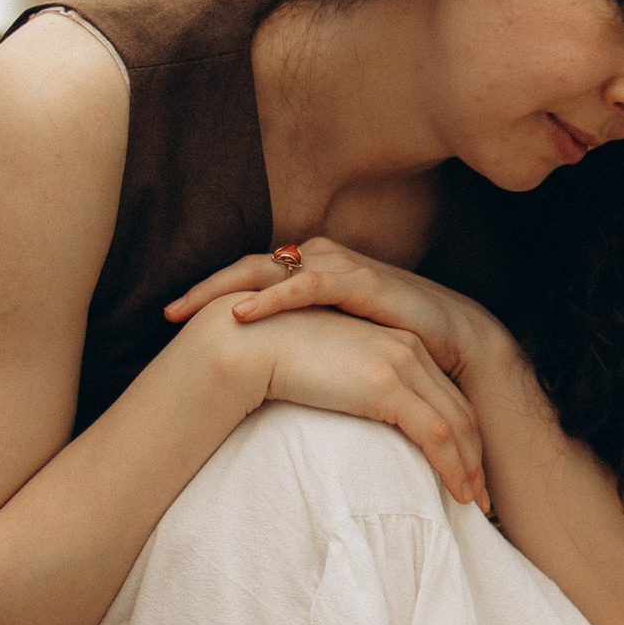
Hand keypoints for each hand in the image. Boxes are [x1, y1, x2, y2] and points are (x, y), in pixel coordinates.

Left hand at [169, 242, 507, 383]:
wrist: (457, 341)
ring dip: (225, 289)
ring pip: (268, 270)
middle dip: (205, 290)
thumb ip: (305, 339)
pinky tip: (244, 312)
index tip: (172, 321)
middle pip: (248, 268)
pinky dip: (273, 298)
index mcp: (312, 272)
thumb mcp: (339, 341)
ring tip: (188, 311)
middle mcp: (321, 260)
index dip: (210, 295)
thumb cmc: (397, 342)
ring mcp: (340, 266)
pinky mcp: (361, 280)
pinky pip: (306, 285)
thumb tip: (264, 364)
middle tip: (166, 314)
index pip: (250, 278)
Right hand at [178, 295, 489, 509]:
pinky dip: (452, 467)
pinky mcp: (388, 387)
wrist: (249, 344)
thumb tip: (361, 422)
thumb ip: (354, 390)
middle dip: (476, 457)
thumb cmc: (277, 362)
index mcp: (398, 345)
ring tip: (476, 505)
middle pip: (460, 412)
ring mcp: (401, 366)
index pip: (445, 396)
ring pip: (455, 427)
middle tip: (483, 497)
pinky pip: (436, 435)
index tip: (468, 471)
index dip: (462, 437)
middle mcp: (408, 350)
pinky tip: (458, 493)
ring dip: (470, 469)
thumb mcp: (330, 375)